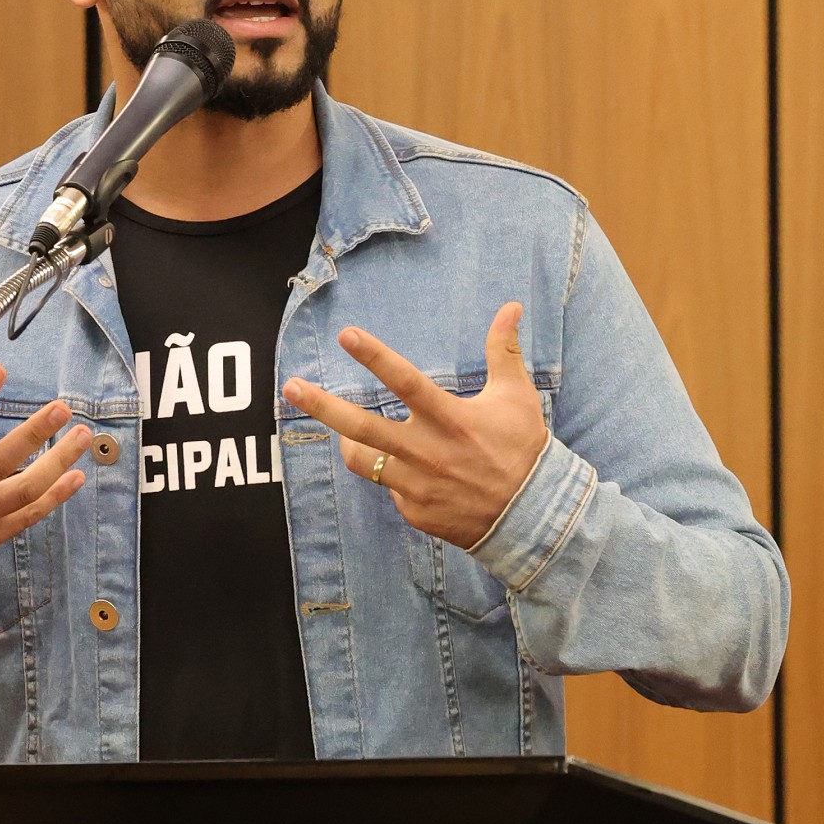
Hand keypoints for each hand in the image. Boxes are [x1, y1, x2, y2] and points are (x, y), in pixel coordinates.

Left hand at [281, 302, 548, 550]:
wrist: (532, 516)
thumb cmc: (523, 449)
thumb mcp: (517, 396)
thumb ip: (503, 351)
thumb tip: (510, 306)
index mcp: (450, 418)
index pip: (404, 381)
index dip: (374, 356)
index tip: (345, 335)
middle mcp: (427, 452)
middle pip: (361, 427)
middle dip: (321, 406)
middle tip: (290, 387)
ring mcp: (416, 485)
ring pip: (362, 460)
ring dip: (347, 442)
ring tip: (343, 433)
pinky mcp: (413, 510)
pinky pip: (389, 486)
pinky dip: (393, 474)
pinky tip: (413, 472)